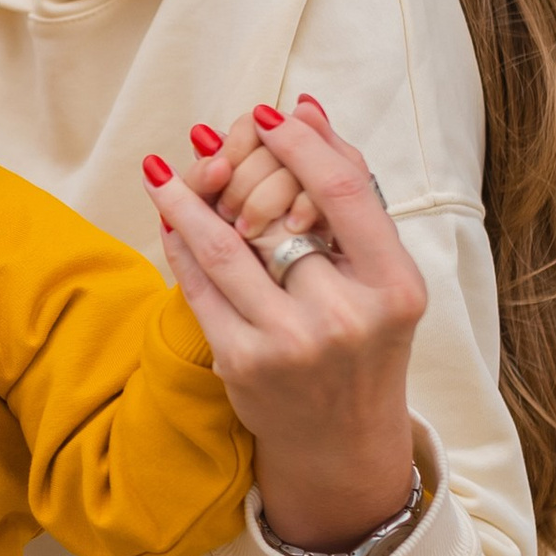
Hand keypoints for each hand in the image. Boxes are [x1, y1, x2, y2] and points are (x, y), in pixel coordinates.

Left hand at [141, 97, 425, 552]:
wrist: (341, 444)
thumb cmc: (364, 344)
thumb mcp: (381, 279)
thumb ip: (351, 198)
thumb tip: (308, 110)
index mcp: (394, 288)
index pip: (344, 191)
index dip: (301, 144)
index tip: (269, 114)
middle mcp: (346, 316)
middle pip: (278, 216)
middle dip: (240, 173)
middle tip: (211, 141)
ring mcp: (290, 344)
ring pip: (225, 248)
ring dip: (184, 201)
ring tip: (161, 171)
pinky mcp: (243, 364)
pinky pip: (199, 288)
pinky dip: (179, 247)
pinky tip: (167, 220)